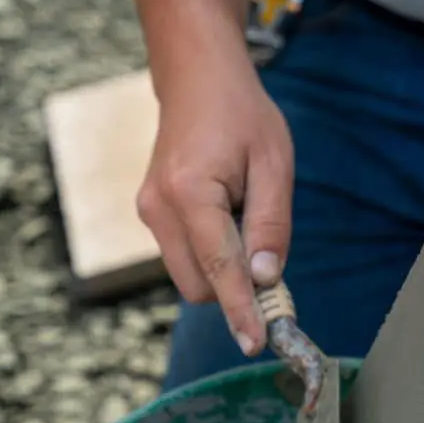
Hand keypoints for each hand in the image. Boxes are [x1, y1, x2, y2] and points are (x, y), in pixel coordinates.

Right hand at [136, 51, 292, 356]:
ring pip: (190, 276)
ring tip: (247, 217)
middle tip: (272, 263)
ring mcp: (149, 212)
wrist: (197, 79)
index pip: (219, 269)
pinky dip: (212, 256)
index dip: (241, 310)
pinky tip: (230, 216)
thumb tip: (266, 279)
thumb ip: (271, 224)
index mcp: (189, 192)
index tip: (257, 343)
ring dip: (224, 271)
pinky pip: (185, 256)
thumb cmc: (242, 115)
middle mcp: (158, 208)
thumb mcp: (274, 164)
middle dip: (236, 289)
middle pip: (199, 285)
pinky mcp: (151, 214)